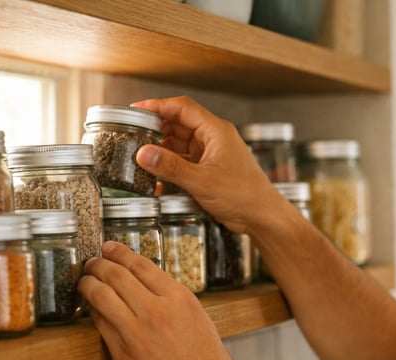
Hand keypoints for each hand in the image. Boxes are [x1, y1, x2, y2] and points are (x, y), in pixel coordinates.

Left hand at [78, 241, 247, 359]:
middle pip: (116, 274)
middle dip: (99, 263)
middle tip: (93, 262)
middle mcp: (156, 309)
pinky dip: (92, 310)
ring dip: (88, 283)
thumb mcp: (200, 322)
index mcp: (179, 299)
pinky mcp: (121, 351)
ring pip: (100, 293)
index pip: (141, 264)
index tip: (111, 248)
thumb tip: (153, 291)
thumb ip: (175, 303)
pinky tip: (92, 308)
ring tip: (85, 280)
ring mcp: (135, 330)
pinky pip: (99, 321)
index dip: (120, 253)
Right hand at [130, 96, 290, 234]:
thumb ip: (171, 167)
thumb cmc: (244, 196)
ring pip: (180, 145)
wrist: (262, 217)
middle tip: (133, 137)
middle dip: (156, 130)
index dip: (158, 106)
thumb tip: (144, 154)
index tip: (136, 109)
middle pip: (179, 125)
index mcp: (216, 131)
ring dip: (162, 151)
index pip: (182, 108)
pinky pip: (185, 163)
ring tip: (140, 158)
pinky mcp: (210, 171)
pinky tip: (156, 178)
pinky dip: (171, 168)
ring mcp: (212, 155)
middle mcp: (214, 139)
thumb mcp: (203, 181)